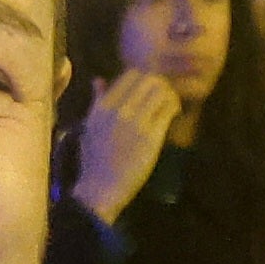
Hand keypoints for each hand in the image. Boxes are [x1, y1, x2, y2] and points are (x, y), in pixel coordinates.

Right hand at [73, 69, 184, 218]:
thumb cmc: (94, 160)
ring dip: (170, 94)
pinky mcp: (151, 136)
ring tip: (170, 105)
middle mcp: (119, 110)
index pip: (131, 75)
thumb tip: (98, 80)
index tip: (149, 91)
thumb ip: (96, 101)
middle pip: (149, 80)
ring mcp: (136, 122)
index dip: (145, 79)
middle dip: (160, 84)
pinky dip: (174, 107)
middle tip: (164, 97)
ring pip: (161, 91)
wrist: (101, 188)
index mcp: (103, 106)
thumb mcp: (90, 126)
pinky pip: (168, 109)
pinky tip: (174, 113)